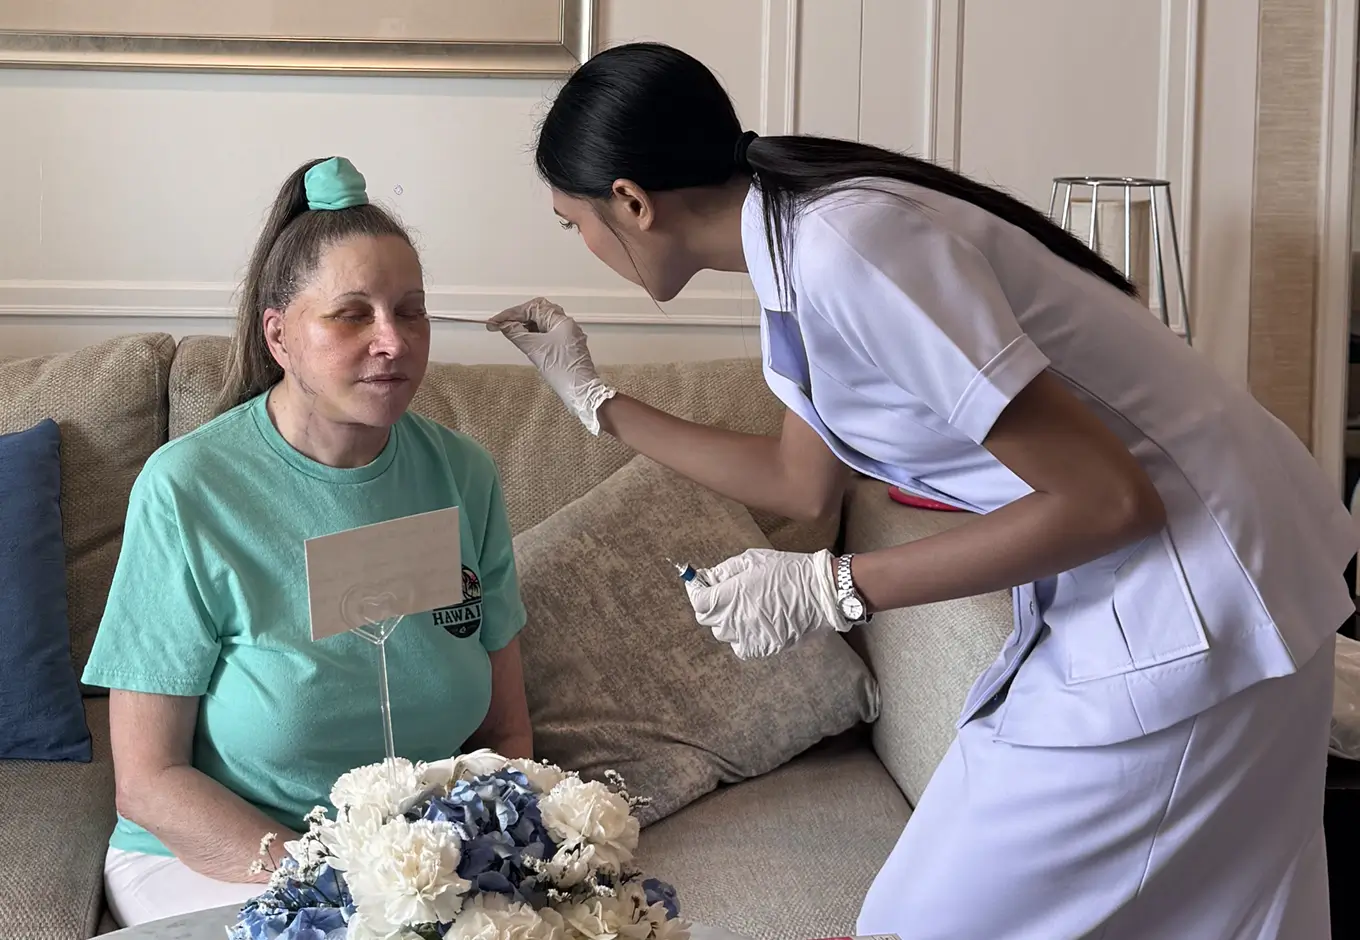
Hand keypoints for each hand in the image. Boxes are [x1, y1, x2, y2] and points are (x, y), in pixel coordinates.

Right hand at [486, 297, 616, 434]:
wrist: (580, 392)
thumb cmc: (563, 372)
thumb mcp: (535, 350)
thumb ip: (516, 334)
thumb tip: (503, 325)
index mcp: (562, 321)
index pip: (533, 308)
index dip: (512, 313)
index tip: (496, 321)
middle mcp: (566, 325)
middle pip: (539, 312)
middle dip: (519, 317)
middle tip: (503, 325)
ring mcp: (567, 335)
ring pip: (543, 323)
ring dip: (526, 326)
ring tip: (511, 332)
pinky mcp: (566, 346)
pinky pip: (547, 334)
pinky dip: (534, 334)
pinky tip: (524, 340)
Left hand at [684, 548, 844, 659]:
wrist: (821, 592)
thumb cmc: (788, 571)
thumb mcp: (753, 560)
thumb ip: (725, 571)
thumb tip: (705, 578)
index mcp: (732, 594)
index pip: (699, 601)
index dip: (696, 592)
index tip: (699, 585)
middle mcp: (736, 618)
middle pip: (708, 619)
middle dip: (711, 606)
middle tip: (724, 594)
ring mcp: (749, 636)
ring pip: (724, 633)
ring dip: (727, 621)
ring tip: (744, 607)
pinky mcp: (763, 648)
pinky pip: (741, 646)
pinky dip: (742, 637)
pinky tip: (755, 623)